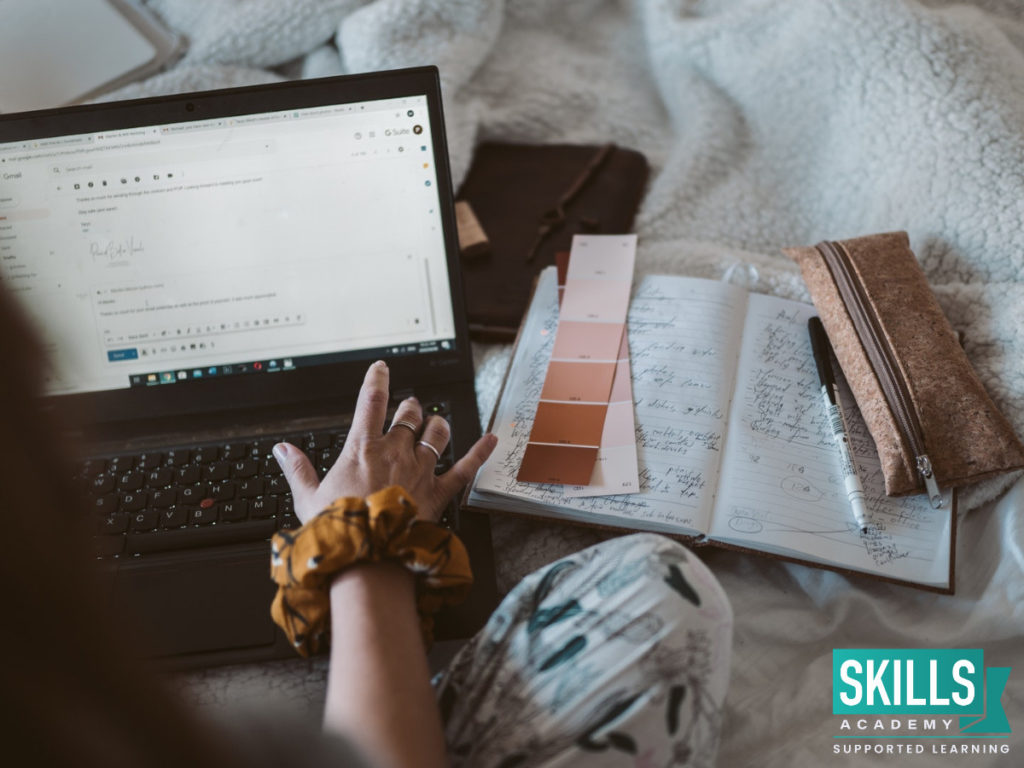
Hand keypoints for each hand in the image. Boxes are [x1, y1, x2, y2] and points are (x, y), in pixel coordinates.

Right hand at [273, 360, 496, 524]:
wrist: (368, 557)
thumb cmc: (338, 529)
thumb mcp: (307, 498)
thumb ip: (297, 469)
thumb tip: (282, 449)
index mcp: (363, 449)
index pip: (372, 401)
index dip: (378, 379)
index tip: (382, 368)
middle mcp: (395, 452)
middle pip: (409, 415)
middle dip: (409, 407)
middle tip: (409, 407)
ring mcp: (420, 470)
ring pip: (437, 433)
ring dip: (436, 424)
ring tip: (435, 422)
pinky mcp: (439, 492)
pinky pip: (465, 467)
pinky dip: (480, 452)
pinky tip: (492, 439)